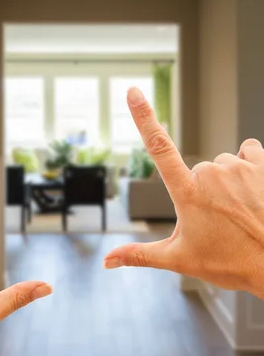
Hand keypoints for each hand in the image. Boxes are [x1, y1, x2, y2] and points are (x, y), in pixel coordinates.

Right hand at [104, 88, 263, 298]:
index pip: (157, 148)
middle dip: (202, 189)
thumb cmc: (230, 263)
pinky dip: (247, 165)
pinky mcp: (262, 164)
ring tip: (238, 210)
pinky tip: (253, 188)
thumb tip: (107, 261)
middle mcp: (210, 173)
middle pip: (198, 169)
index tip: (133, 92)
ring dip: (226, 180)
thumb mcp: (179, 260)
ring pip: (223, 163)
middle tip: (216, 219)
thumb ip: (139, 255)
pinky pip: (248, 150)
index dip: (143, 117)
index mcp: (186, 192)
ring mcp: (238, 166)